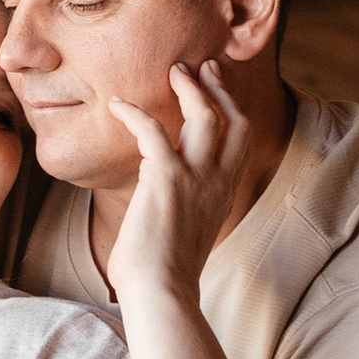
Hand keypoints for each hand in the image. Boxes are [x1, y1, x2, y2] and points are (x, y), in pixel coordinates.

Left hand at [103, 61, 249, 308]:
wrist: (161, 291)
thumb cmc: (163, 272)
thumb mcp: (183, 231)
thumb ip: (181, 205)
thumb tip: (157, 193)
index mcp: (223, 193)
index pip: (241, 140)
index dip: (232, 108)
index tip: (217, 88)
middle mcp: (218, 182)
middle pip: (233, 121)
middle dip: (219, 89)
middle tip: (202, 66)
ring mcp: (196, 178)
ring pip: (205, 116)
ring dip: (189, 89)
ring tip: (173, 71)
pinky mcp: (166, 178)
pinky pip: (152, 130)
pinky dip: (134, 113)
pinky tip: (117, 106)